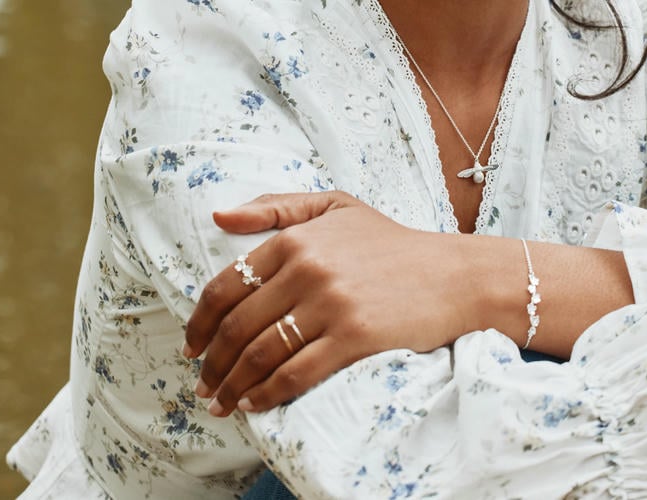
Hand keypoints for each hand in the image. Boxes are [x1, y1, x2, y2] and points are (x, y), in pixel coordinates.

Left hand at [184, 192, 475, 416]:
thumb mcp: (335, 206)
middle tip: (202, 385)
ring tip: (221, 402)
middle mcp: (307, 269)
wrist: (454, 274)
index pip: (226, 286)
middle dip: (211, 363)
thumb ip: (276, 207)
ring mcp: (331, 304)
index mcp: (295, 239)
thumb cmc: (392, 243)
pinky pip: (297, 372)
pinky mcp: (355, 336)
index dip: (200, 323)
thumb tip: (218, 217)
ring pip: (262, 353)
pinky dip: (268, 393)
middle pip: (238, 325)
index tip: (192, 347)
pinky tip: (254, 404)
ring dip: (233, 384)